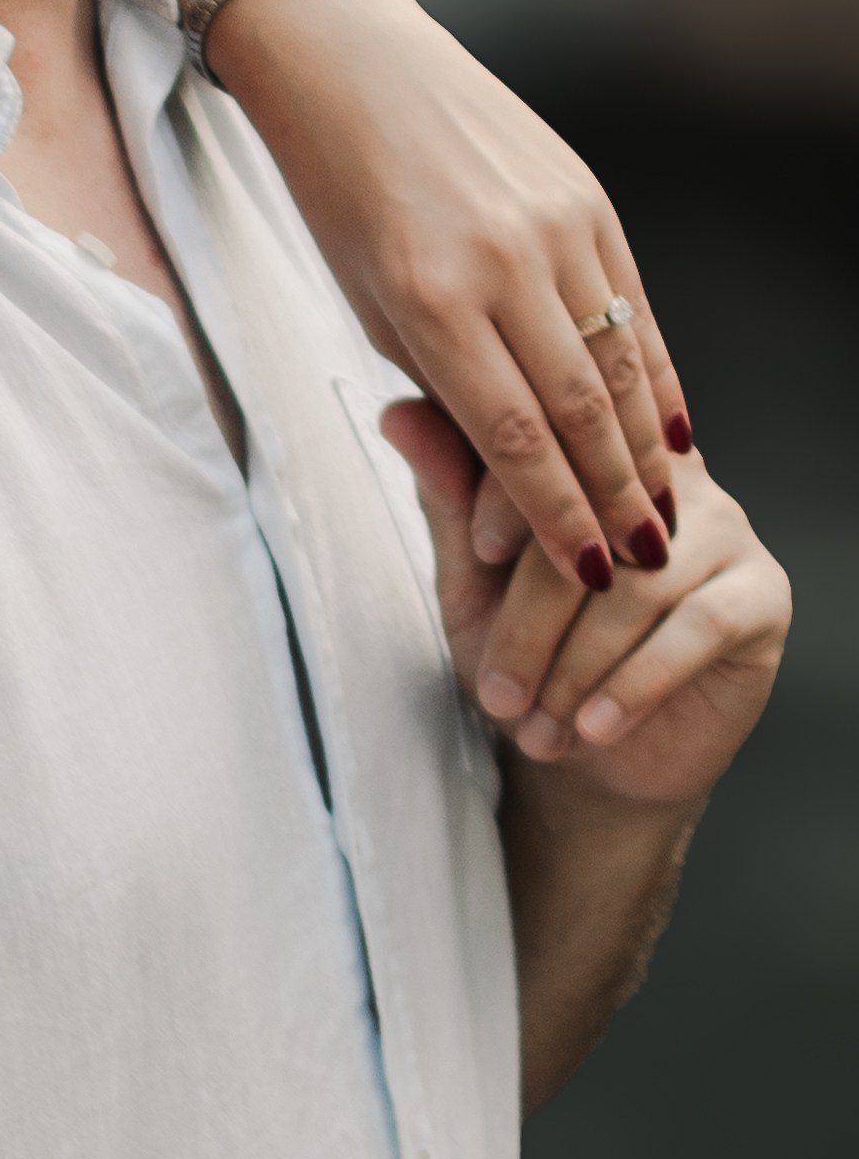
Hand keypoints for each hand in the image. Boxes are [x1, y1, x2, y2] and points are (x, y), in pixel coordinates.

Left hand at [205, 0, 688, 587]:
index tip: (588, 571)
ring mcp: (554, 223)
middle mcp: (501, 261)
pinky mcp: (586, 194)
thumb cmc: (340, 197)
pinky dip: (654, 371)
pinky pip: (635, 300)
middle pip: (579, 407)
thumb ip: (443, 386)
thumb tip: (513, 477)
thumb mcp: (370, 304)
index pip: (512, 435)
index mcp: (430, 299)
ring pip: (620, 358)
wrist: (350, 68)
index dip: (556, 513)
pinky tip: (668, 426)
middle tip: (641, 562)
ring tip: (662, 510)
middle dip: (616, 496)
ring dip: (646, 447)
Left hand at [382, 397, 790, 812]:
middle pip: (597, 519)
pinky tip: (593, 726)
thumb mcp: (471, 576)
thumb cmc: (524, 647)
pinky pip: (699, 627)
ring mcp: (725, 528)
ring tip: (536, 727)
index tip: (476, 557)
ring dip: (578, 667)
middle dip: (535, 617)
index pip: (554, 438)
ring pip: (640, 584)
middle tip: (496, 690)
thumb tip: (396, 410)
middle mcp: (668, 471)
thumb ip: (448, 495)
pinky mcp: (762, 594)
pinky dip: (636, 683)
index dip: (511, 495)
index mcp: (595, 443)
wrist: (588, 749)